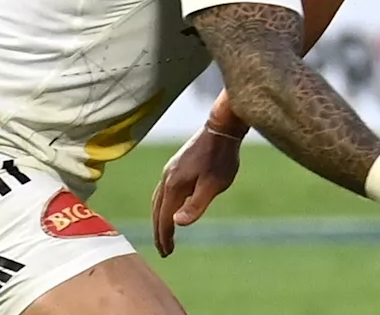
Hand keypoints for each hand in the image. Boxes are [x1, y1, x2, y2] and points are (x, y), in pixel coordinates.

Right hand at [150, 126, 241, 256]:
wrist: (222, 128)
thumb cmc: (221, 157)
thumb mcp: (214, 184)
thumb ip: (196, 204)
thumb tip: (176, 223)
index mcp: (173, 186)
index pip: (164, 218)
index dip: (165, 236)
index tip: (167, 253)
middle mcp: (166, 179)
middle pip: (157, 211)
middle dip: (160, 231)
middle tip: (164, 249)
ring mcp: (170, 171)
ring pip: (158, 200)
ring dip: (159, 218)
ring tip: (165, 232)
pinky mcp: (176, 166)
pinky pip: (163, 191)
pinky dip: (163, 205)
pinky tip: (172, 206)